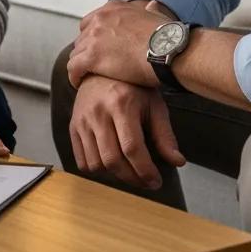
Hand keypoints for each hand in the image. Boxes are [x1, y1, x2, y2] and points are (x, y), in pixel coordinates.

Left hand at [67, 0, 169, 88]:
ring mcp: (94, 37)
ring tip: (87, 76)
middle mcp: (100, 19)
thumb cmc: (167, 38)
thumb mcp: (156, 15)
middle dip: (87, 51)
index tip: (99, 50)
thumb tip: (152, 5)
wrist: (169, 50)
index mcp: (113, 9)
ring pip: (76, 53)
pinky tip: (79, 83)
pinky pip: (73, 67)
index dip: (94, 38)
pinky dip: (74, 76)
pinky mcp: (91, 56)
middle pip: (82, 37)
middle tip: (94, 65)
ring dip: (81, 64)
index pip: (92, 22)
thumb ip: (149, 10)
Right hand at [70, 75, 184, 189]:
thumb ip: (164, 134)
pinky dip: (97, 169)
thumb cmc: (132, 88)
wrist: (101, 70)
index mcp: (121, 103)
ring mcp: (82, 119)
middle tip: (144, 182)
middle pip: (112, 160)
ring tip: (129, 171)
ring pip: (96, 164)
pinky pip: (82, 160)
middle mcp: (98, 111)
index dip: (145, 171)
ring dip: (114, 176)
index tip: (156, 182)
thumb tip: (177, 162)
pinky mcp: (73, 125)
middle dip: (132, 179)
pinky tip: (111, 164)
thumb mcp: (153, 104)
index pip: (132, 148)